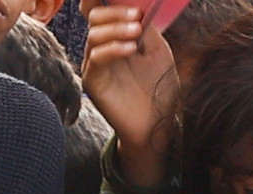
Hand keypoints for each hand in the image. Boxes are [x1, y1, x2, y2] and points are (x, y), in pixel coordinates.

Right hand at [80, 2, 179, 188]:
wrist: (157, 124)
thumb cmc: (159, 88)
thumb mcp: (158, 50)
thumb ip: (146, 27)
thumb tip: (137, 4)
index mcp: (116, 37)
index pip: (100, 10)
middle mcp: (102, 48)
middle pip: (94, 16)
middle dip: (115, 12)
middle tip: (137, 16)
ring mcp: (95, 65)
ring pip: (94, 34)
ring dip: (117, 28)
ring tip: (137, 32)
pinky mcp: (93, 82)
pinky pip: (96, 57)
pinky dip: (113, 48)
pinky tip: (131, 49)